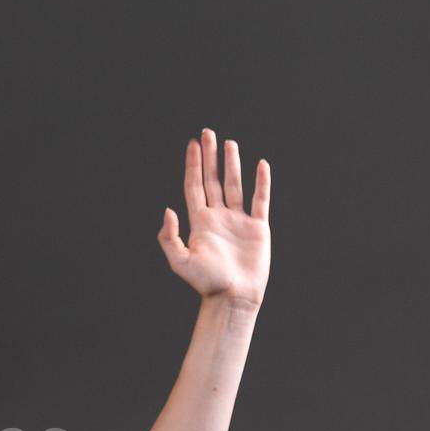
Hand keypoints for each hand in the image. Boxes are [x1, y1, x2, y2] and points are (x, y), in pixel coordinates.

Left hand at [157, 128, 270, 308]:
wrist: (233, 297)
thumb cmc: (206, 283)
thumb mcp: (180, 261)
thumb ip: (169, 237)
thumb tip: (167, 209)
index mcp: (199, 222)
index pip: (194, 186)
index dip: (193, 164)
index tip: (193, 144)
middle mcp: (218, 217)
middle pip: (212, 179)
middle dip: (210, 157)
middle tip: (208, 133)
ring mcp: (238, 220)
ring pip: (235, 185)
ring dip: (232, 164)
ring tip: (229, 144)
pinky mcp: (257, 227)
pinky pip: (260, 200)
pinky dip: (262, 182)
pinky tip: (261, 165)